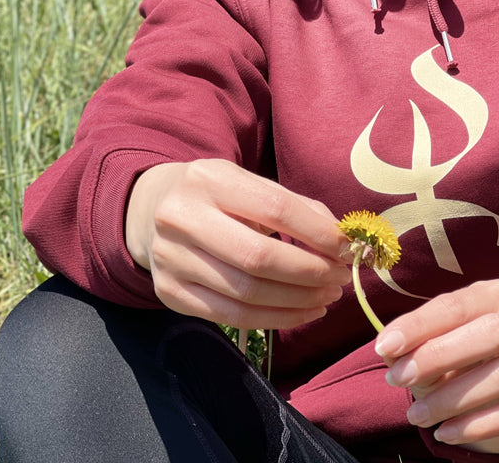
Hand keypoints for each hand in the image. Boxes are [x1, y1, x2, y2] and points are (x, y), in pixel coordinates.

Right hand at [125, 159, 350, 328]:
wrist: (150, 208)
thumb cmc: (216, 195)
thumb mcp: (248, 183)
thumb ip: (295, 207)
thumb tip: (342, 240)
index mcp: (209, 178)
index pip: (275, 208)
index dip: (318, 232)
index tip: (348, 248)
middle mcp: (182, 217)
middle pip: (259, 257)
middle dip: (310, 272)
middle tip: (341, 278)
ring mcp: (170, 258)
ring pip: (247, 293)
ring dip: (298, 300)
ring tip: (327, 296)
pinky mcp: (168, 293)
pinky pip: (231, 317)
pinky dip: (275, 319)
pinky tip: (302, 312)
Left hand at [375, 279, 498, 453]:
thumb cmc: (464, 358)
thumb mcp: (439, 343)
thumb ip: (415, 343)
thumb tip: (388, 350)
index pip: (458, 304)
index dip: (419, 324)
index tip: (386, 346)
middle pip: (490, 333)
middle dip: (439, 356)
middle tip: (400, 379)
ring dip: (453, 398)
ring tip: (417, 415)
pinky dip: (478, 425)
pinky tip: (446, 432)